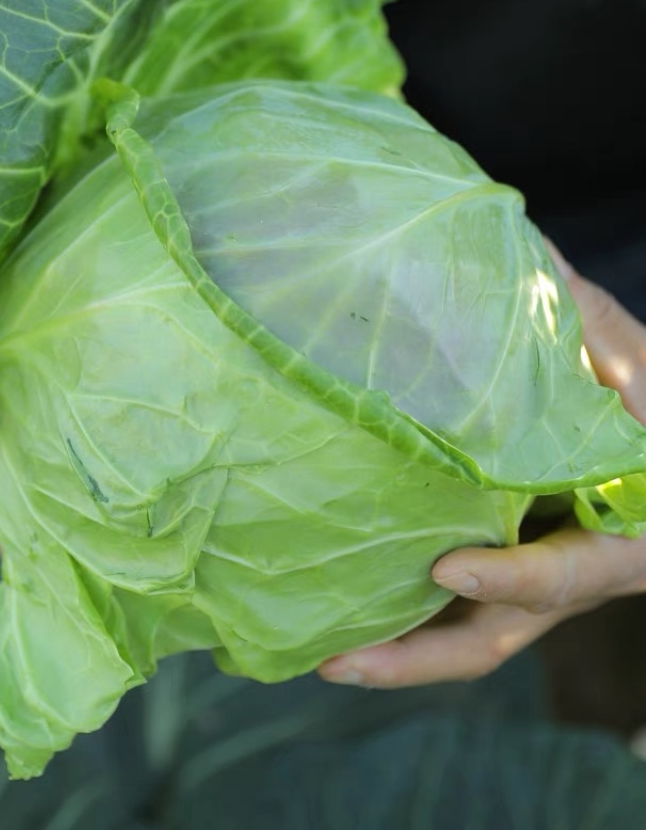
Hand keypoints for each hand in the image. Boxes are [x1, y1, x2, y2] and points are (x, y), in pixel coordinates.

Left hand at [319, 246, 645, 687]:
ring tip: (320, 652)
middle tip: (337, 659)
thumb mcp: (635, 356)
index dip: (507, 576)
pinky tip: (339, 610)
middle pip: (493, 635)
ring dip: (397, 654)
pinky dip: (402, 620)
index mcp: (617, 537)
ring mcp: (529, 579)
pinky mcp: (500, 565)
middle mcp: (568, 573)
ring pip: (465, 636)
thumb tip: (542, 275)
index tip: (444, 567)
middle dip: (416, 658)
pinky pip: (451, 610)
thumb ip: (598, 335)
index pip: (562, 573)